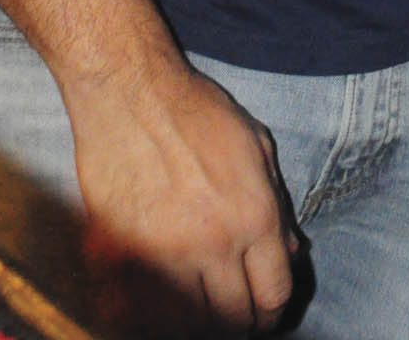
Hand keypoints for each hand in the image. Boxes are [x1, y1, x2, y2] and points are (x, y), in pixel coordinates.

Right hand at [65, 52, 297, 333]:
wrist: (130, 91)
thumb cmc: (197, 110)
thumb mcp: (256, 146)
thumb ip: (277, 204)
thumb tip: (290, 252)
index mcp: (254, 216)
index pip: (274, 294)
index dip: (273, 312)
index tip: (265, 313)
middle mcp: (213, 243)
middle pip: (234, 319)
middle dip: (240, 323)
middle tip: (235, 317)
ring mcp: (163, 254)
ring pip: (187, 324)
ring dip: (197, 323)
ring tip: (199, 311)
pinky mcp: (118, 256)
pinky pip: (137, 313)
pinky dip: (151, 316)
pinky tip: (159, 304)